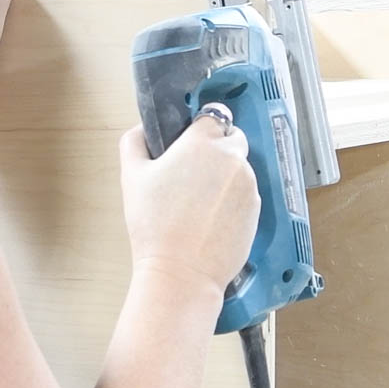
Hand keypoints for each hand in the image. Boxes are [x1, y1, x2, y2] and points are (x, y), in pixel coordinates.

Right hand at [119, 106, 260, 301]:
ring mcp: (250, 185)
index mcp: (204, 142)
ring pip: (240, 169)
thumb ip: (134, 142)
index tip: (189, 143)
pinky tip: (211, 219)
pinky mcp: (257, 211)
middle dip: (217, 149)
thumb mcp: (131, 176)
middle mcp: (233, 158)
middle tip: (192, 174)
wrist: (181, 272)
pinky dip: (233, 201)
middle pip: (232, 139)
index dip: (200, 128)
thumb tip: (143, 129)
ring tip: (199, 203)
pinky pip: (246, 195)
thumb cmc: (154, 224)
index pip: (213, 115)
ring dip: (225, 176)